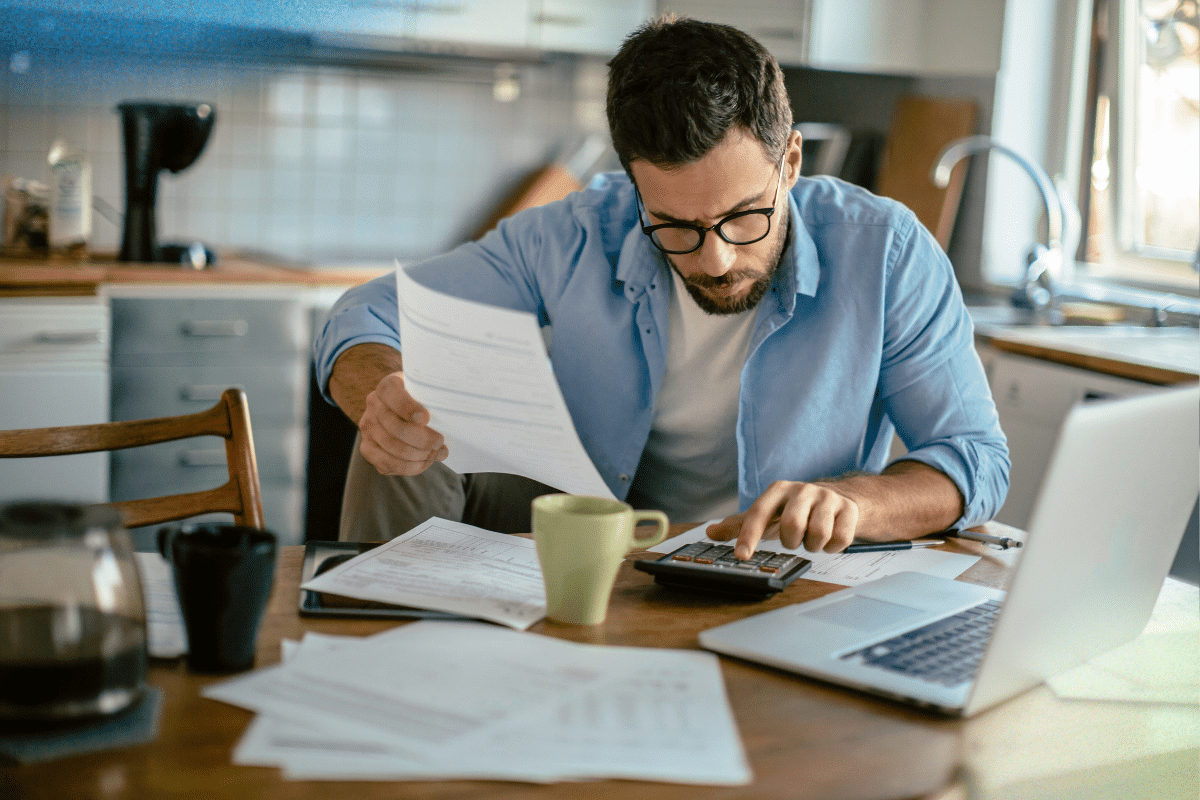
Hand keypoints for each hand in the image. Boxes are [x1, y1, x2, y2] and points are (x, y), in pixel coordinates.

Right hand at [357, 372, 448, 474]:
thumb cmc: (424, 401)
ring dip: (419, 455)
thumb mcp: (428, 392)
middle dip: (423, 440)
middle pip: (396, 428)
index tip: (426, 418)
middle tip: (440, 442)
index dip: (407, 408)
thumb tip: (453, 416)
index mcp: (388, 386)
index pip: (391, 394)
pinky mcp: (368, 448)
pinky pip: (387, 464)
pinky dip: (410, 467)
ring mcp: (368, 428)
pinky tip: (424, 462)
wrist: (405, 411)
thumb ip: (435, 398)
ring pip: (394, 448)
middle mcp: (373, 405)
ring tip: (436, 454)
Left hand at [707, 480, 860, 558]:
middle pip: (792, 526)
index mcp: (778, 490)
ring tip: (811, 539)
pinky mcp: (849, 508)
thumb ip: (739, 525)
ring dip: (812, 546)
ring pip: (818, 534)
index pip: (759, 513)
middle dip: (791, 541)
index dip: (749, 536)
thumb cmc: (795, 510)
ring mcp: (828, 497)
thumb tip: (710, 532)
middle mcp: (802, 490)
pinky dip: (833, 547)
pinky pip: (840, 539)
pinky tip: (829, 539)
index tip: (741, 556)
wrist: (839, 499)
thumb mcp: (767, 514)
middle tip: (794, 540)